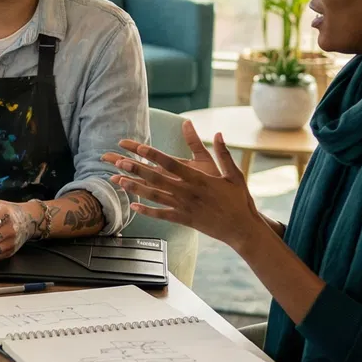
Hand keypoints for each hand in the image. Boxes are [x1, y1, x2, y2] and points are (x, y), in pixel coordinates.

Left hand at [104, 129, 263, 249]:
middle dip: (137, 169)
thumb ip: (223, 153)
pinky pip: (162, 215)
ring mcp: (184, 207)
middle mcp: (188, 192)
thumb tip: (218, 133)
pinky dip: (147, 211)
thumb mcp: (233, 174)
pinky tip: (133, 207)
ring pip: (155, 196)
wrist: (243, 229)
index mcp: (199, 179)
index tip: (139, 147)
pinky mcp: (184, 220)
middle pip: (157, 178)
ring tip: (118, 180)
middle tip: (118, 161)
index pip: (172, 164)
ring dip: (135, 188)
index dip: (154, 155)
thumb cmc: (239, 200)